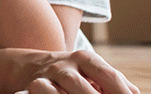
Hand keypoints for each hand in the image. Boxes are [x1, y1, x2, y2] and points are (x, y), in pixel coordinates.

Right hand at [19, 49, 138, 93]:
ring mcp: (46, 76)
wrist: (29, 66)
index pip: (108, 75)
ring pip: (57, 92)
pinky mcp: (32, 87)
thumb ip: (114, 82)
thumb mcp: (92, 71)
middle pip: (80, 84)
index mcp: (85, 59)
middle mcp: (65, 65)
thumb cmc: (72, 73)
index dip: (121, 92)